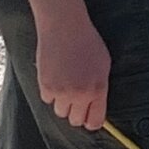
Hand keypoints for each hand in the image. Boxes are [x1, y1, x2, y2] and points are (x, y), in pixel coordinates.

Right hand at [35, 8, 110, 129]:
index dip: (91, 122)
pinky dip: (49, 92)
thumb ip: (100, 88)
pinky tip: (54, 76)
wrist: (64, 27)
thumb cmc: (86, 42)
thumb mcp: (103, 65)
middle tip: (75, 99)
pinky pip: (47, 100)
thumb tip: (96, 107)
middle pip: (76, 120)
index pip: (95, 121)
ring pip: (60, 112)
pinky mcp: (46, 86)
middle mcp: (80, 94)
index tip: (88, 118)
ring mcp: (62, 91)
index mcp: (98, 89)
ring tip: (64, 84)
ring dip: (62, 102)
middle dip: (76, 112)